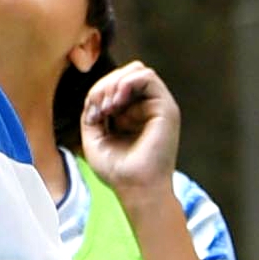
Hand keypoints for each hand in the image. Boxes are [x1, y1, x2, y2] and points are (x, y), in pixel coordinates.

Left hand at [80, 62, 179, 205]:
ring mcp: (158, 106)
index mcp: (130, 113)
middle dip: (105, 84)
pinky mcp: (167, 108)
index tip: (92, 113)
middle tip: (98, 107)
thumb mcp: (94, 134)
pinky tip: (116, 101)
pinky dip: (126, 83)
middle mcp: (146, 107)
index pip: (115, 83)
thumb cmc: (116, 169)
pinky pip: (147, 77)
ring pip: (136, 71)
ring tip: (107, 106)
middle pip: (125, 73)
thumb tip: (95, 93)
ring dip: (114, 83)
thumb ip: (93, 110)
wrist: (134, 188)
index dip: (98, 90)